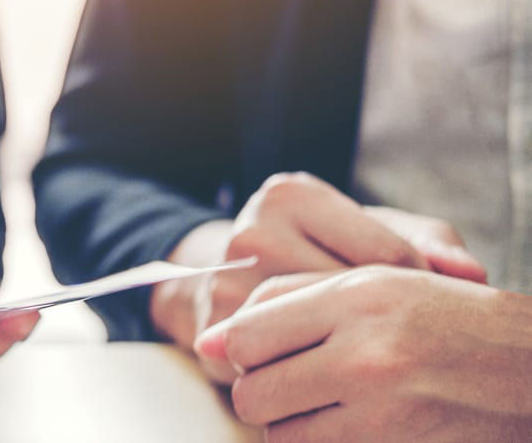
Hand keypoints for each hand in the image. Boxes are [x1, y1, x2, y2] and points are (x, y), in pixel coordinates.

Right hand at [150, 173, 484, 381]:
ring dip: (344, 347)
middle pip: (352, 297)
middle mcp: (253, 231)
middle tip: (388, 331)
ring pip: (318, 334)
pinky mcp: (215, 328)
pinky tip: (318, 357)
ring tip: (354, 343)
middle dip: (380, 321)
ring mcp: (227, 280)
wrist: (221, 277)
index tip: (409, 302)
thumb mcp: (364, 229)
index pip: (386, 253)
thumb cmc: (311, 250)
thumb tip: (470, 274)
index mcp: (291, 195)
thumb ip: (426, 241)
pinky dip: (310, 367)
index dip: (413, 288)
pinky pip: (285, 362)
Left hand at [194, 266, 531, 442]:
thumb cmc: (445, 318)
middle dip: (257, 391)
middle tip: (287, 379)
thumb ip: (286, 301)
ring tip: (320, 400)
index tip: (252, 351)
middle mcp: (365, 356)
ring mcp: (380, 413)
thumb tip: (210, 341)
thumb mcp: (373, 283)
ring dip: (286, 423)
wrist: (529, 370)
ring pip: (277, 434)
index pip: (245, 334)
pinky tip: (343, 422)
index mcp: (356, 300)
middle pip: (252, 392)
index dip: (237, 348)